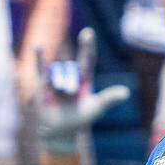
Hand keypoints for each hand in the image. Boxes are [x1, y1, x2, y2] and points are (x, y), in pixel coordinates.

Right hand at [38, 28, 130, 155]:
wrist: (60, 131)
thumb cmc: (80, 121)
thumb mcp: (96, 108)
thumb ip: (109, 98)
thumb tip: (126, 93)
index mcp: (85, 78)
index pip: (87, 58)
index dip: (87, 46)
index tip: (88, 32)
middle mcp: (71, 75)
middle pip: (71, 68)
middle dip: (70, 80)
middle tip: (70, 93)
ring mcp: (57, 78)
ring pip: (58, 72)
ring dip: (59, 83)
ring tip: (60, 95)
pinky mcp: (43, 84)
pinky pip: (41, 68)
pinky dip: (38, 58)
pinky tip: (37, 47)